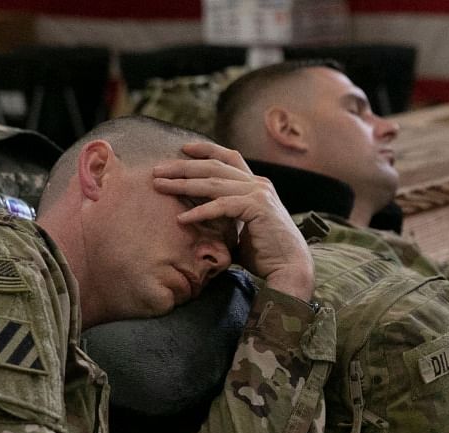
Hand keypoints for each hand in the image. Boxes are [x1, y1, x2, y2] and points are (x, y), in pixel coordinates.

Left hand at [152, 142, 314, 301]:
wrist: (290, 268)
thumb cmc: (265, 254)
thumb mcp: (241, 228)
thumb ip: (225, 217)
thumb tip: (199, 218)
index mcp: (257, 184)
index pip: (229, 158)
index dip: (206, 149)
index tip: (184, 148)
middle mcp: (258, 183)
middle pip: (214, 167)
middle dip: (183, 166)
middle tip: (157, 169)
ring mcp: (259, 193)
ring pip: (213, 183)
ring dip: (183, 184)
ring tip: (160, 186)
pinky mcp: (257, 208)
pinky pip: (221, 205)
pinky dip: (200, 211)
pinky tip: (181, 218)